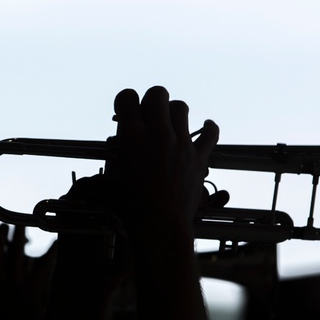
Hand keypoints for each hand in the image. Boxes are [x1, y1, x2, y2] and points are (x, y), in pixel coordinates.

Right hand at [106, 86, 219, 238]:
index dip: (125, 100)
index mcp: (132, 137)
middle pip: (158, 94)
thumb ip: (113, 160)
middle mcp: (157, 134)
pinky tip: (206, 125)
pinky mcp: (198, 157)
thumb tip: (109, 157)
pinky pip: (210, 133)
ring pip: (181, 107)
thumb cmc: (131, 207)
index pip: (127, 97)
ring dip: (174, 112)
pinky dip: (209, 127)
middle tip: (148, 114)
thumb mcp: (111, 180)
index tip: (125, 110)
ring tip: (170, 123)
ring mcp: (180, 143)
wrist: (159, 225)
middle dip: (151, 101)